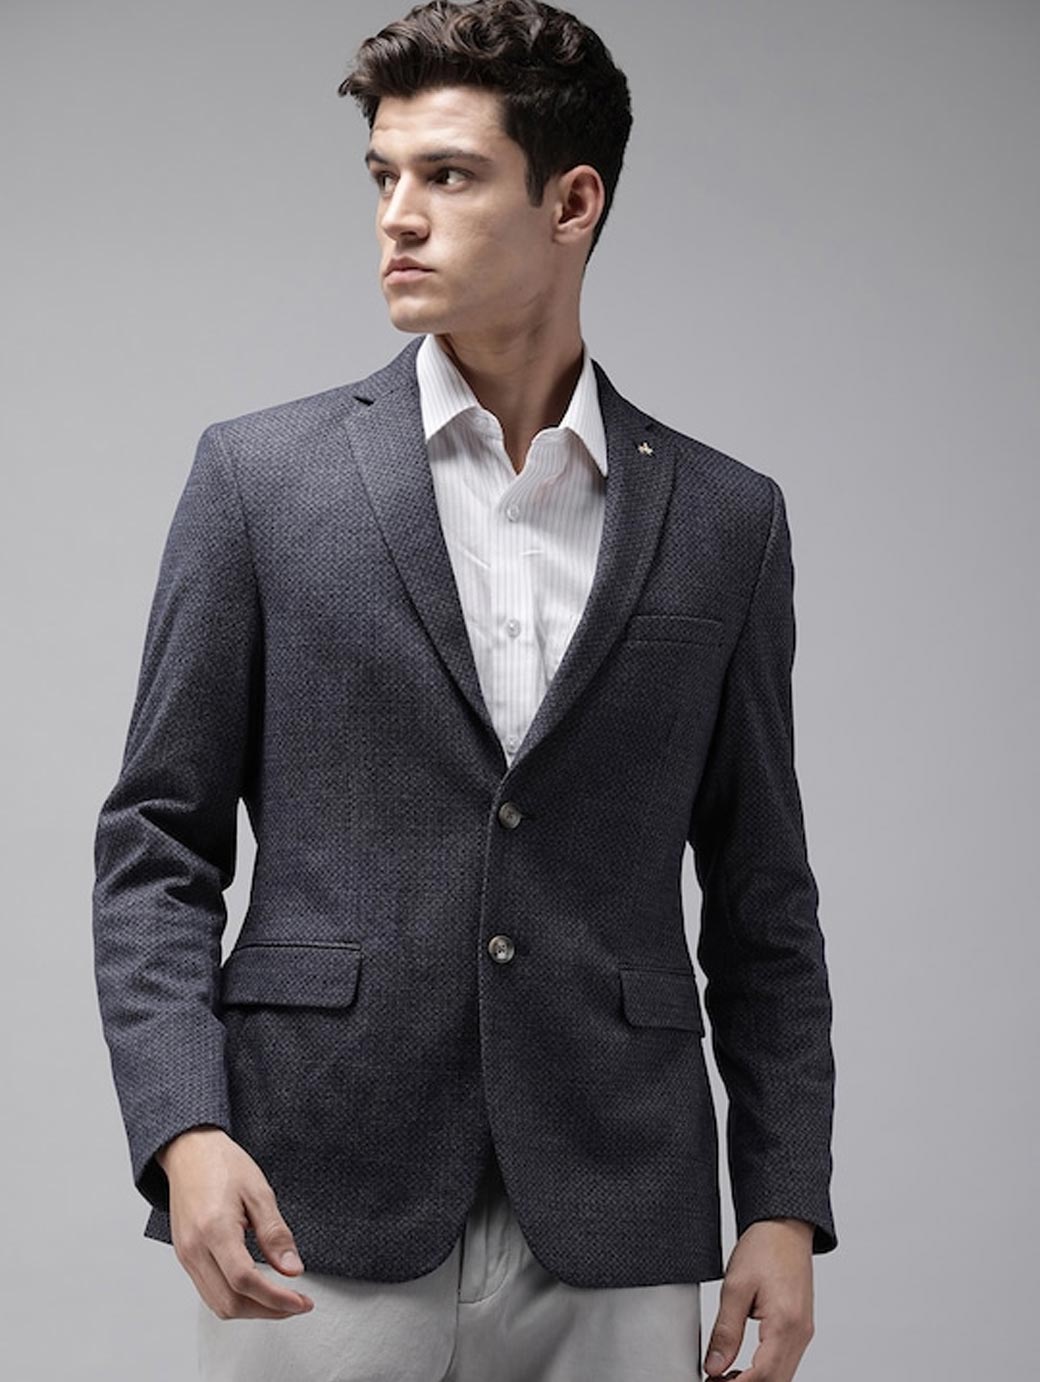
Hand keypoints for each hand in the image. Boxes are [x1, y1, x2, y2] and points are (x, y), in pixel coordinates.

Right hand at [157, 1126, 315, 1319]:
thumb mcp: (259, 1192)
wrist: (190, 1152)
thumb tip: (292, 1269)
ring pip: (217, 1304)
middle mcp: (194, 1249)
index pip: (245, 1281)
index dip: (276, 1299)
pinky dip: (234, 1298)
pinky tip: (255, 1289)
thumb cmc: (222, 1164)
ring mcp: (186, 1256)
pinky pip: (208, 1292)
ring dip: (251, 1310)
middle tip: (296, 1304)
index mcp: (214, 1229)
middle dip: (267, 1311)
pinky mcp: (185, 1257)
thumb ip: (276, 1233)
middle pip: (230, 1303)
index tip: (301, 1302)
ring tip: (280, 1300)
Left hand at [703, 1218, 814, 1380]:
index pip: (763, 1376)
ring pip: (781, 1376)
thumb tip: (714, 1367)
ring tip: (722, 1376)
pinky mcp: (799, 1328)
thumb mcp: (734, 1286)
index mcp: (786, 1323)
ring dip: (754, 1381)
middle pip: (776, 1381)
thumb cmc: (764, 1247)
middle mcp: (800, 1333)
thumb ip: (725, 1331)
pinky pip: (784, 1362)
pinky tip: (740, 1367)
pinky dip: (763, 1371)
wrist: (785, 1226)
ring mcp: (803, 1332)